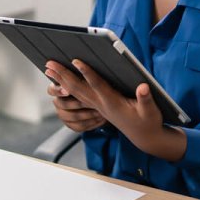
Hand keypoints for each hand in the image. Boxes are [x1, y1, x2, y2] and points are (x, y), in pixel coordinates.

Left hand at [46, 59, 186, 160]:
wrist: (144, 137)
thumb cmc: (148, 122)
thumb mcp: (151, 112)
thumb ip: (146, 100)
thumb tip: (143, 87)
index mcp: (112, 103)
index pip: (97, 85)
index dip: (87, 73)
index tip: (75, 61)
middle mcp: (100, 104)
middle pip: (78, 88)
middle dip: (63, 76)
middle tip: (49, 64)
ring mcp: (97, 106)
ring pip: (74, 91)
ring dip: (60, 80)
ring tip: (48, 69)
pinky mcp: (97, 106)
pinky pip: (78, 95)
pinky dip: (67, 86)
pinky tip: (59, 80)